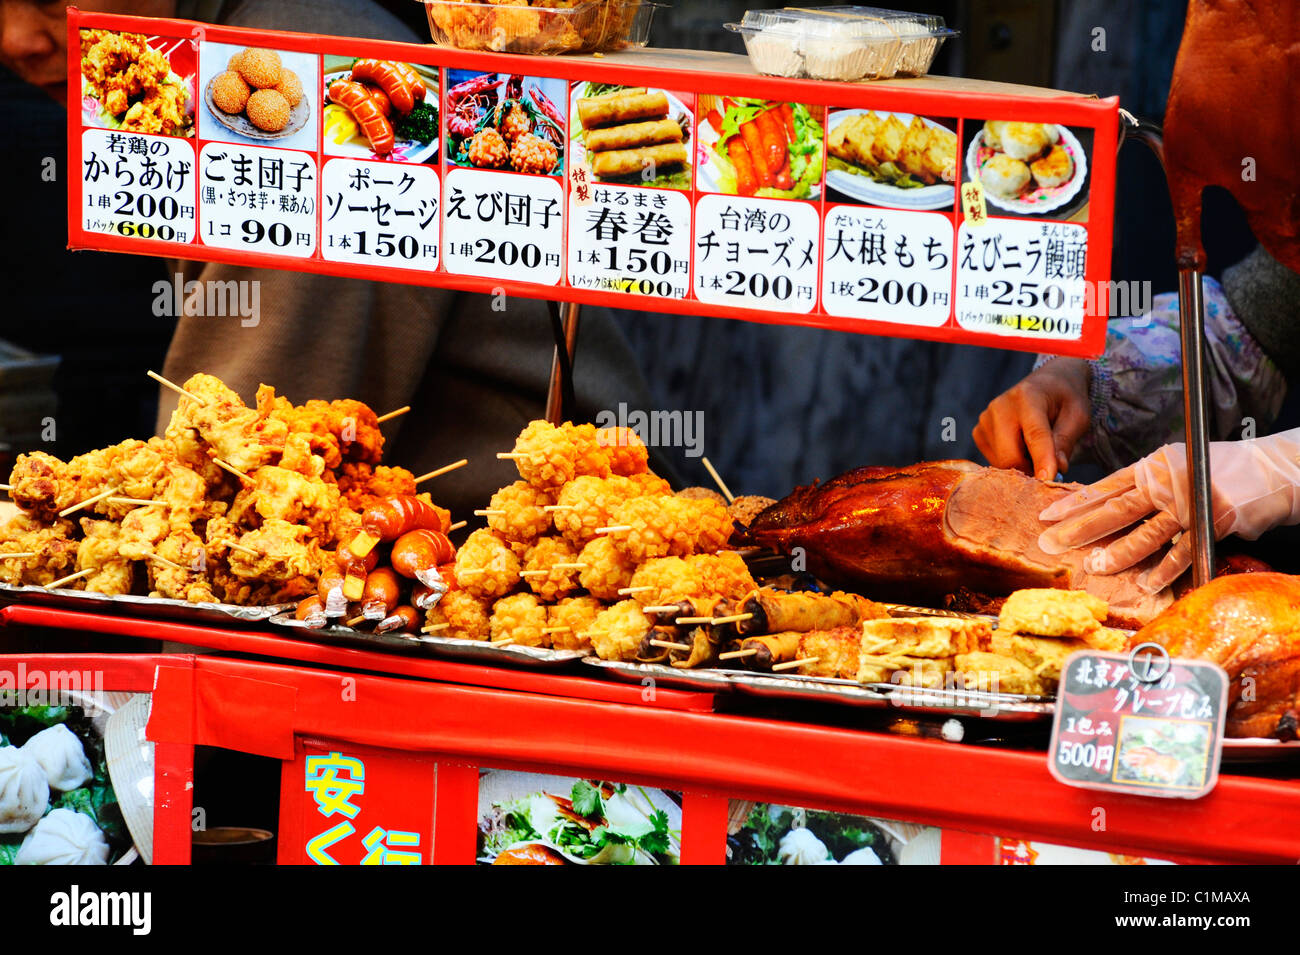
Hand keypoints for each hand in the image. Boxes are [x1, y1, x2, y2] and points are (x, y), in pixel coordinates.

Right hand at [973, 359, 1090, 480]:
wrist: (1048, 382)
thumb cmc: (1065, 399)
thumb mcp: (1078, 416)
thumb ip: (1066, 441)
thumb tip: (1056, 469)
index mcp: (1028, 397)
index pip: (1034, 435)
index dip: (1042, 459)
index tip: (1048, 480)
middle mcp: (1000, 407)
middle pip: (1010, 455)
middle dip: (1031, 470)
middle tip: (1050, 471)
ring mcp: (985, 419)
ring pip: (1001, 462)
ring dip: (1022, 466)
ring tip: (1037, 452)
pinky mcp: (978, 432)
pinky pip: (994, 460)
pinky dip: (1011, 462)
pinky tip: (1023, 448)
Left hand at [1038, 430, 1299, 591]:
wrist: (1273, 469)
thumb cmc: (1221, 470)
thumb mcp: (1176, 466)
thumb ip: (1145, 484)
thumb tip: (1107, 506)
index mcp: (1153, 467)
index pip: (1105, 487)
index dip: (1074, 503)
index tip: (1046, 517)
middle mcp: (1166, 482)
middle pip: (1114, 510)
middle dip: (1078, 529)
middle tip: (1050, 545)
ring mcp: (1189, 503)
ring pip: (1144, 533)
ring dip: (1118, 553)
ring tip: (1094, 567)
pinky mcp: (1212, 522)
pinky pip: (1182, 552)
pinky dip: (1163, 571)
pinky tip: (1144, 585)